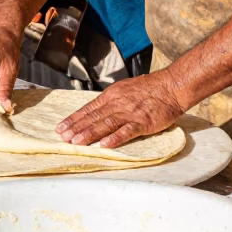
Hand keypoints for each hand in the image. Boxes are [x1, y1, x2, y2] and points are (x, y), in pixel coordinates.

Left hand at [55, 71, 183, 148]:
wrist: (171, 86)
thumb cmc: (149, 88)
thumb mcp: (125, 89)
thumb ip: (111, 101)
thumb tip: (96, 111)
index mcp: (112, 95)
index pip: (89, 108)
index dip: (74, 118)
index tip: (61, 127)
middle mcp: (118, 103)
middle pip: (94, 117)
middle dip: (77, 128)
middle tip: (63, 137)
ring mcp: (130, 113)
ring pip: (106, 124)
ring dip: (90, 133)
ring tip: (77, 142)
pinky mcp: (143, 123)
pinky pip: (127, 131)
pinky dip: (115, 138)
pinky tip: (104, 145)